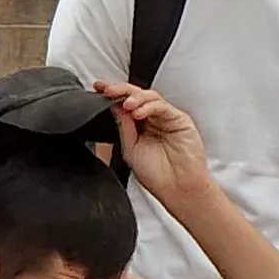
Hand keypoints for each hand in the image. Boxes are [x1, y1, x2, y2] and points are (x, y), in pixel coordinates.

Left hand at [96, 82, 214, 200]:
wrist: (177, 189)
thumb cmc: (157, 176)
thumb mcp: (130, 149)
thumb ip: (123, 127)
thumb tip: (114, 107)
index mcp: (140, 127)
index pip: (124, 105)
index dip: (112, 96)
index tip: (98, 89)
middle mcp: (153, 120)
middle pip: (136, 96)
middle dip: (120, 90)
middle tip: (107, 89)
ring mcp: (166, 118)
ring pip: (149, 97)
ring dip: (135, 97)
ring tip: (125, 104)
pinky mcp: (179, 119)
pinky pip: (162, 106)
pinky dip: (149, 106)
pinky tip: (138, 113)